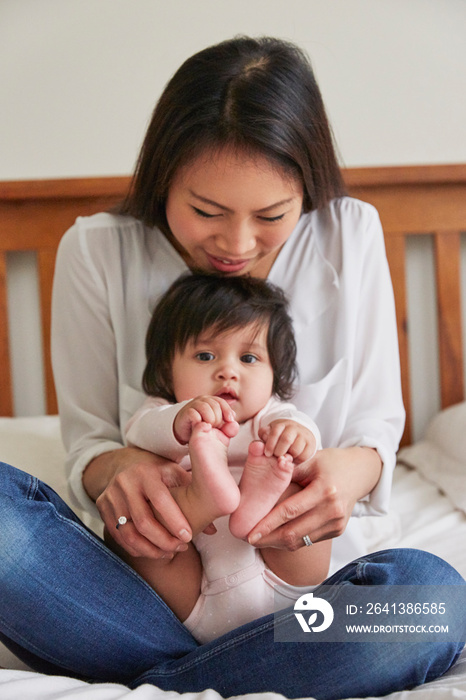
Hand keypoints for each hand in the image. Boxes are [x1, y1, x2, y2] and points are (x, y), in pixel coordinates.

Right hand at [85, 447, 193, 558]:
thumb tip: (213, 528)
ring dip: (151, 549)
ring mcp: (111, 496)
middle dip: (164, 540)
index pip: (160, 500)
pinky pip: (119, 537)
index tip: (188, 537)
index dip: (174, 521)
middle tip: (181, 547)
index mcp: (146, 472)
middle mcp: (125, 483)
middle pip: (143, 522)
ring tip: (169, 552)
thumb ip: (193, 496)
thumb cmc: (157, 472)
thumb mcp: (174, 474)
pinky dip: (137, 548)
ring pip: (129, 534)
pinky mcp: (102, 508)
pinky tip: (153, 551)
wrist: (123, 465)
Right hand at [174, 395, 238, 443]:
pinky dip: (199, 420)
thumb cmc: (203, 427)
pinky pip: (194, 413)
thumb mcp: (217, 427)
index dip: (227, 411)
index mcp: (211, 401)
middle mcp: (203, 400)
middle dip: (218, 418)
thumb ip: (227, 426)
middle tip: (216, 427)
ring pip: (205, 408)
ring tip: (209, 427)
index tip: (230, 420)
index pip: (222, 402)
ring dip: (210, 419)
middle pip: (215, 405)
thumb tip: (234, 423)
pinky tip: (201, 426)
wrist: (185, 430)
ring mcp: (193, 405)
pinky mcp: (186, 412)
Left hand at [247, 446, 381, 549]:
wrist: (360, 472)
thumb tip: (261, 477)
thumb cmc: (331, 462)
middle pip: (294, 532)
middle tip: (248, 539)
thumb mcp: (311, 459)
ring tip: (259, 539)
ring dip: (277, 543)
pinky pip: (309, 540)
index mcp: (325, 490)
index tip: (250, 533)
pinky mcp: (338, 531)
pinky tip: (276, 537)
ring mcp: (337, 523)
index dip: (268, 524)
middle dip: (268, 538)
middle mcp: (333, 510)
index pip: (290, 511)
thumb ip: (288, 470)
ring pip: (301, 541)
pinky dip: (291, 541)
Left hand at [258, 419, 315, 461]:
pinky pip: (304, 456)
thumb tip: (263, 437)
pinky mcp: (311, 444)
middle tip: (276, 456)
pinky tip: (293, 458)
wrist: (301, 431)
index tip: (267, 453)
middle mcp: (294, 428)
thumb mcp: (271, 431)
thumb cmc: (282, 434)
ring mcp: (304, 436)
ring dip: (288, 456)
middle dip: (279, 451)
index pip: (275, 432)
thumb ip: (265, 434)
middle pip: (286, 440)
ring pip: (295, 449)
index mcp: (283, 424)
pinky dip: (297, 460)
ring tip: (284, 457)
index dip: (269, 444)